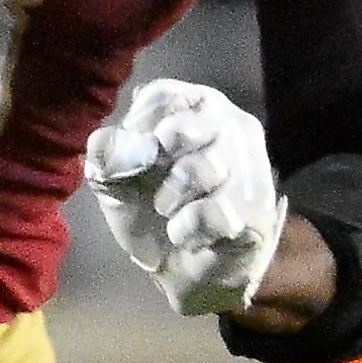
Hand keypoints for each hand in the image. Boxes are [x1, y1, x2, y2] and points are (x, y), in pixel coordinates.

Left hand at [84, 80, 285, 317]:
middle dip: (159, 165)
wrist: (177, 267)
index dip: (138, 129)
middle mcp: (230, 125)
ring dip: (172, 199)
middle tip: (154, 179)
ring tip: (169, 212)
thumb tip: (107, 142)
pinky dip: (189, 230)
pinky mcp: (256, 210)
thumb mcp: (114, 178)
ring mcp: (250, 166)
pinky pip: (215, 212)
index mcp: (194, 107)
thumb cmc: (148, 207)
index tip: (133, 158)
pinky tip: (189, 235)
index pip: (164, 95)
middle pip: (185, 130)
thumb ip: (105, 154)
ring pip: (205, 169)